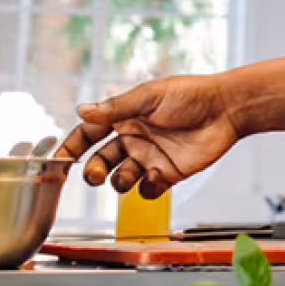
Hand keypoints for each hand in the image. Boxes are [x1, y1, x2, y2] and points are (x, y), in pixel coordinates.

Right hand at [57, 74, 240, 196]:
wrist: (226, 109)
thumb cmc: (191, 94)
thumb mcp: (150, 96)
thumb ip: (116, 107)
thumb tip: (82, 110)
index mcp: (125, 116)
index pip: (89, 134)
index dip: (72, 147)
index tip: (58, 162)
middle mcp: (134, 138)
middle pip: (100, 162)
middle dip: (92, 171)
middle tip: (94, 174)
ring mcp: (150, 157)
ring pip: (121, 180)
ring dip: (119, 181)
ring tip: (130, 173)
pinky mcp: (168, 174)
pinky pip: (148, 191)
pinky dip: (148, 188)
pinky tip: (158, 175)